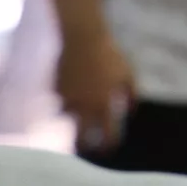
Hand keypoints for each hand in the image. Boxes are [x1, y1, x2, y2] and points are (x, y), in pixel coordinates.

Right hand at [55, 32, 134, 153]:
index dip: (109, 144)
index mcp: (105, 104)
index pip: (108, 135)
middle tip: (87, 146)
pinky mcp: (54, 90)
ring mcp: (67, 99)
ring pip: (67, 117)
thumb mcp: (128, 73)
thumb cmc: (109, 55)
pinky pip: (58, 100)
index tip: (108, 148)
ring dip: (72, 114)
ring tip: (77, 104)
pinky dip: (63, 97)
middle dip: (85, 145)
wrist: (82, 37)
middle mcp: (84, 106)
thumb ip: (132, 95)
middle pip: (82, 137)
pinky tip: (69, 86)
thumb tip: (129, 113)